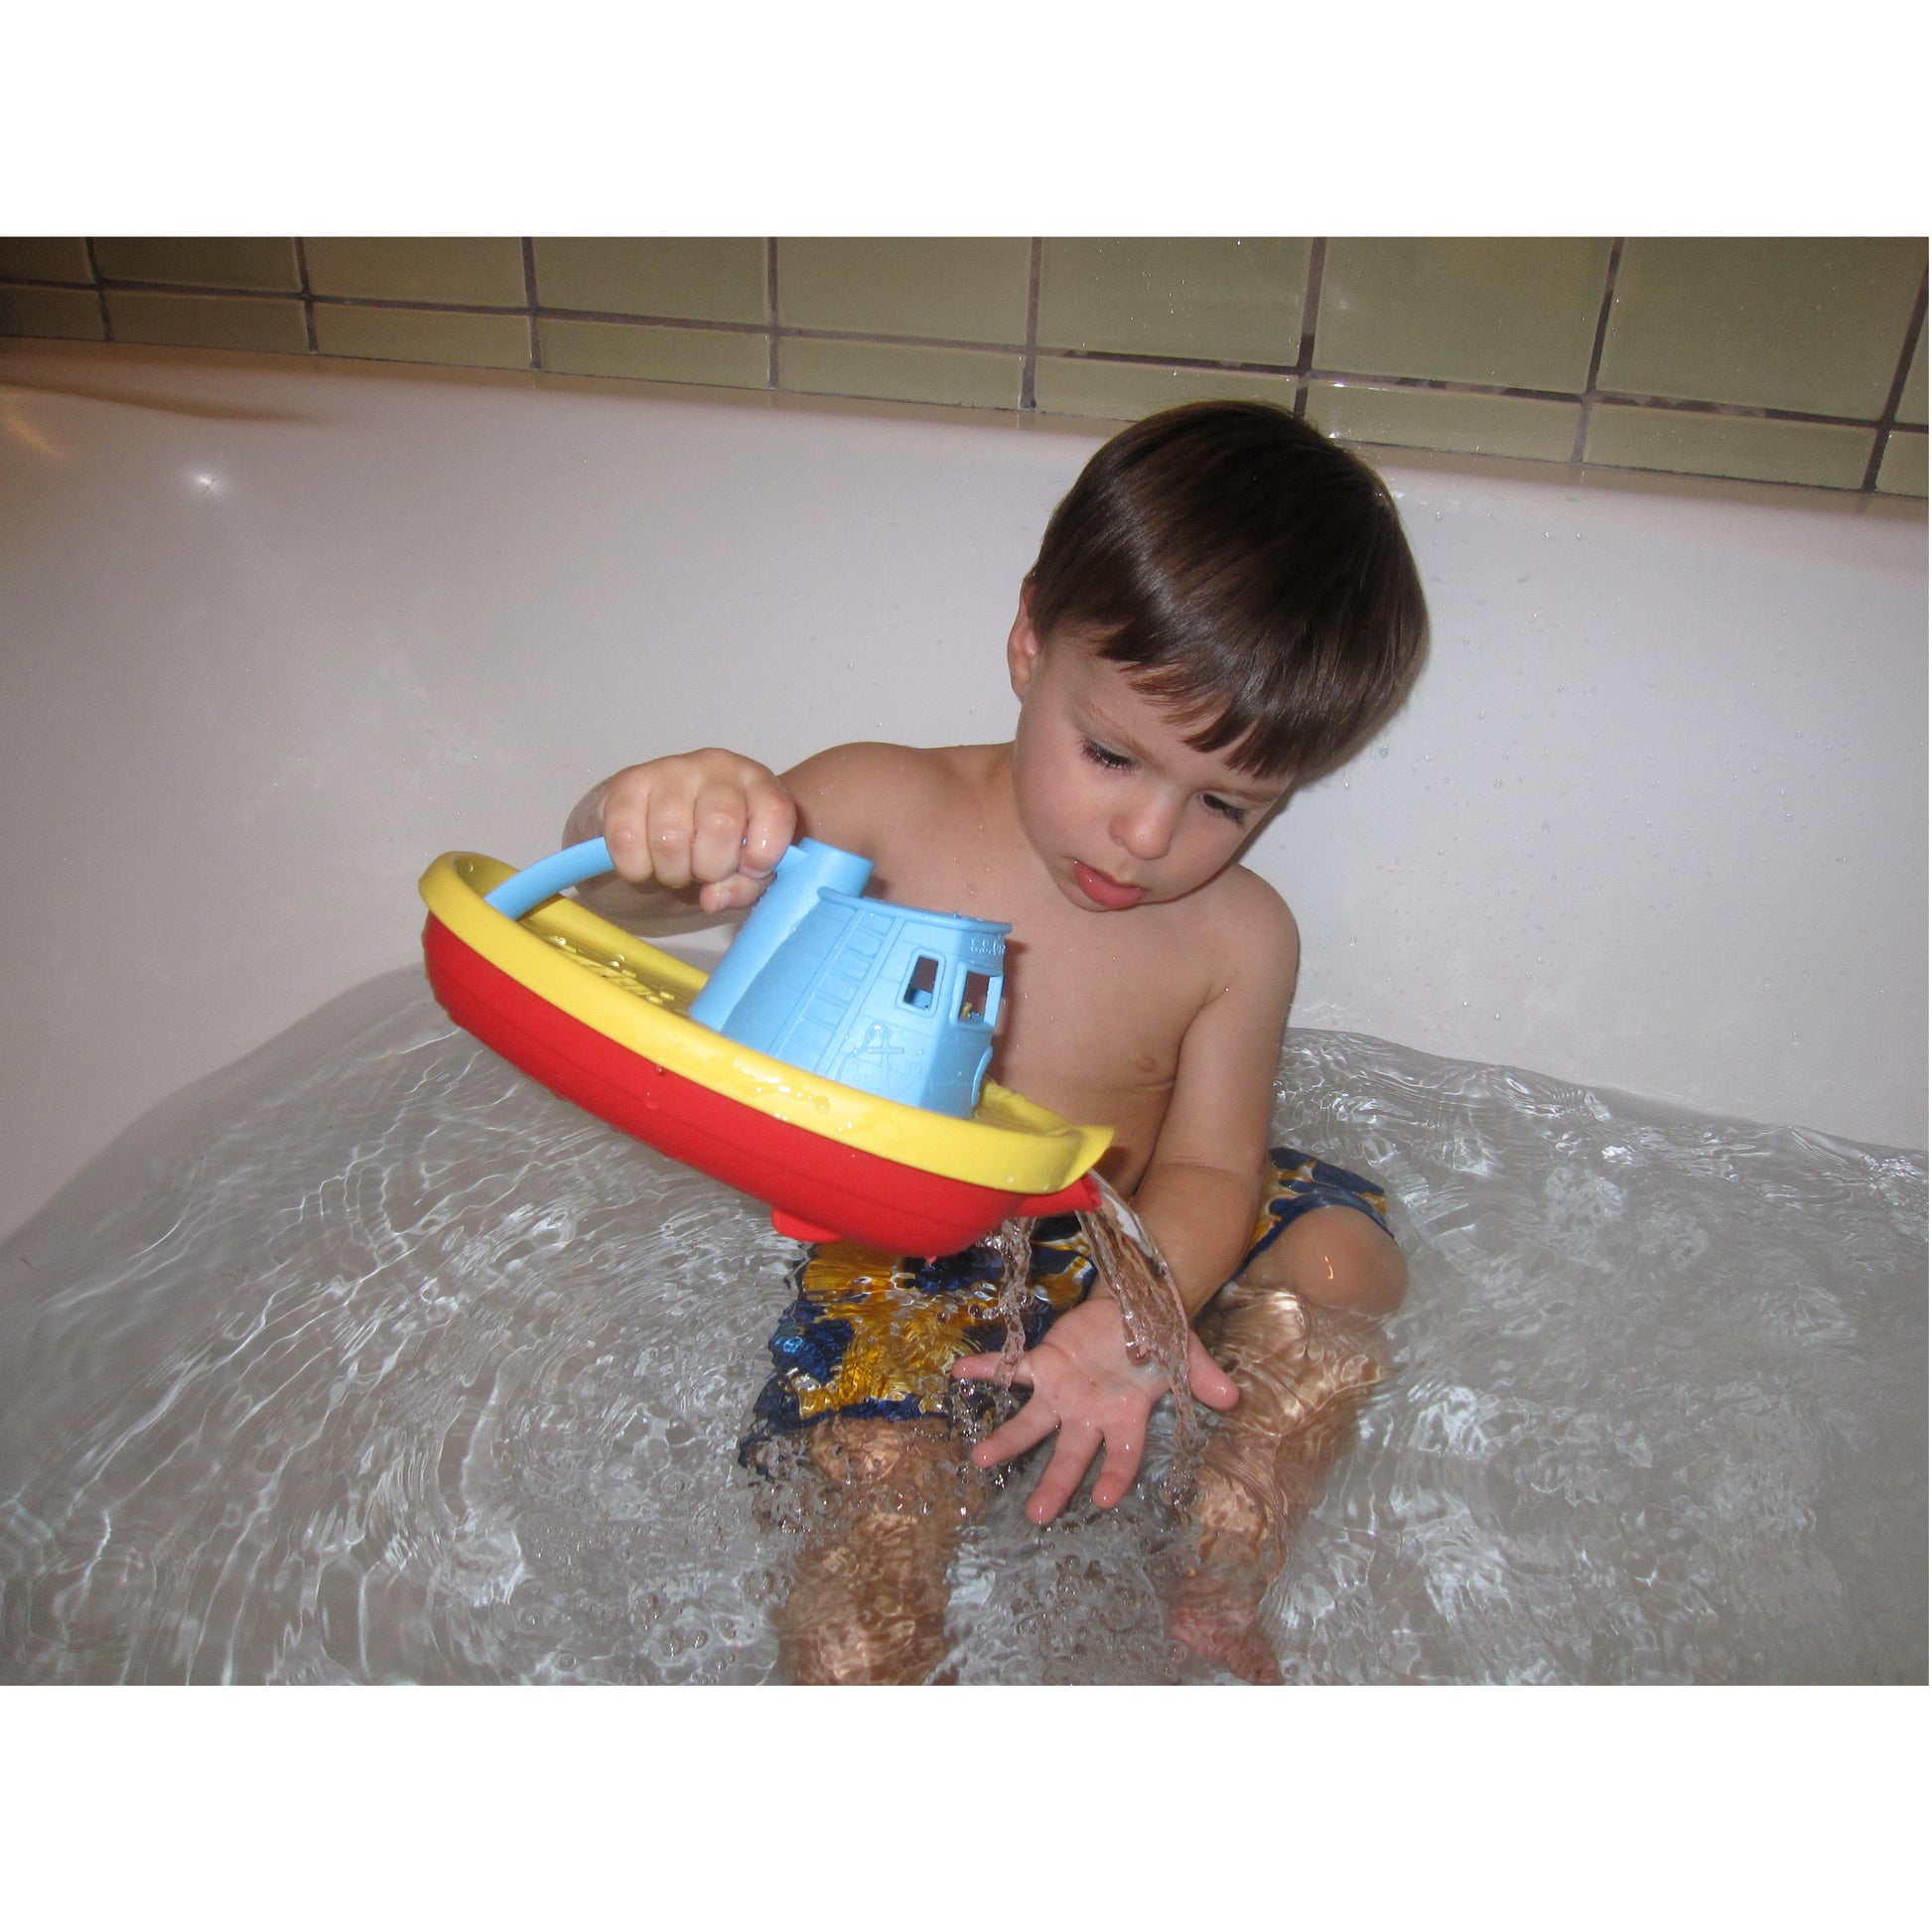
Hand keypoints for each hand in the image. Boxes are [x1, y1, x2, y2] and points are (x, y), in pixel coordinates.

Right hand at [586, 750, 795, 912]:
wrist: (652, 839)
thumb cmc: (707, 852)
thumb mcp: (740, 875)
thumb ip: (744, 887)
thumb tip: (714, 897)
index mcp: (757, 782)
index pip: (775, 810)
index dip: (764, 853)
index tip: (749, 870)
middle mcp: (716, 765)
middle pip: (721, 824)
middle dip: (711, 868)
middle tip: (701, 873)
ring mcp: (669, 769)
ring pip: (671, 836)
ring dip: (671, 871)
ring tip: (673, 868)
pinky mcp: (626, 783)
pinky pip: (626, 839)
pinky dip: (635, 868)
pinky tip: (643, 862)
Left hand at [952, 1299, 1238, 1523]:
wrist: (1134, 1306)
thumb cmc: (1160, 1340)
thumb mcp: (1187, 1355)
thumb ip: (1203, 1378)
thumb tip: (1231, 1397)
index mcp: (1126, 1416)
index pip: (1122, 1455)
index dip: (1114, 1476)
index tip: (1104, 1500)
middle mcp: (1089, 1413)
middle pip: (1070, 1455)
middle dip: (1054, 1484)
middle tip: (1036, 1515)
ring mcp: (1063, 1391)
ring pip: (1032, 1422)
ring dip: (1007, 1440)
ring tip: (980, 1458)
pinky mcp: (1044, 1363)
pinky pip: (1011, 1369)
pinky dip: (986, 1370)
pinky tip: (959, 1373)